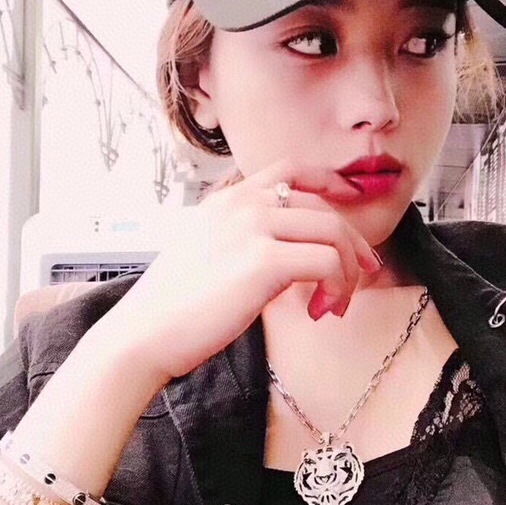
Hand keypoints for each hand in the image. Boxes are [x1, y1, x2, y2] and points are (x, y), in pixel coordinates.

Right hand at [87, 159, 381, 381]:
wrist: (143, 333)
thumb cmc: (173, 305)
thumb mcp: (204, 252)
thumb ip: (241, 239)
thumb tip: (286, 255)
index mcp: (227, 200)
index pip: (291, 170)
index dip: (329, 180)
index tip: (351, 198)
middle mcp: (242, 205)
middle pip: (323, 206)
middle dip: (353, 242)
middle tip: (363, 273)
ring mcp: (252, 228)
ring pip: (334, 232)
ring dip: (349, 270)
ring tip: (337, 302)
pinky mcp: (263, 261)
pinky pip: (328, 262)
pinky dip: (336, 287)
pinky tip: (319, 311)